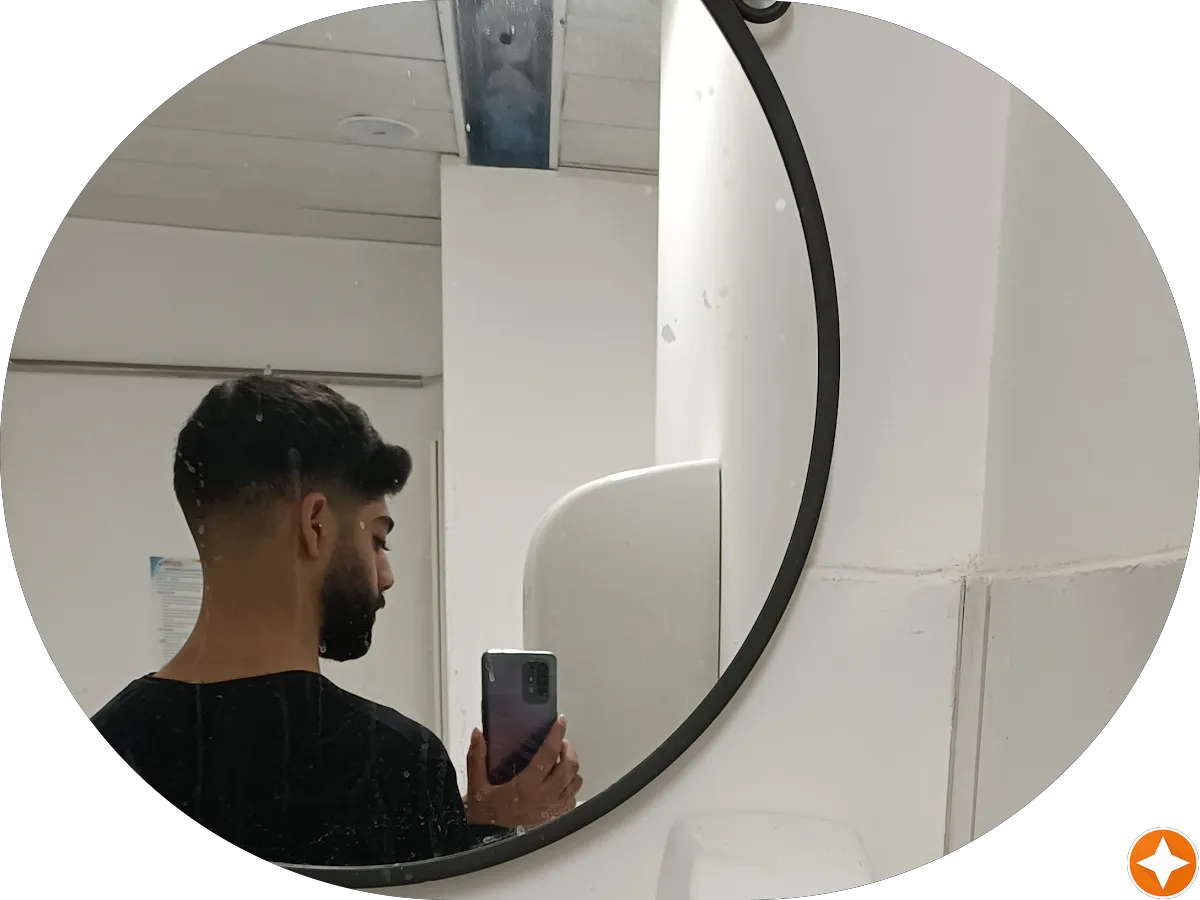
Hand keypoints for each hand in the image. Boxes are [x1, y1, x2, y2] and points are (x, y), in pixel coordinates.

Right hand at [464, 716, 582, 829]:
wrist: (487, 838)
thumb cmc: (485, 812)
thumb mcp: (477, 783)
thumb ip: (476, 757)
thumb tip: (477, 733)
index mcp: (526, 786)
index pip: (548, 754)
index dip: (556, 735)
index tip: (560, 722)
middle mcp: (543, 797)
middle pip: (569, 766)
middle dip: (568, 749)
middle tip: (561, 742)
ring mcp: (552, 808)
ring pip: (575, 781)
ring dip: (571, 767)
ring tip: (562, 760)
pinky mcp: (556, 817)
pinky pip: (573, 798)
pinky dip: (571, 785)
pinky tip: (561, 781)